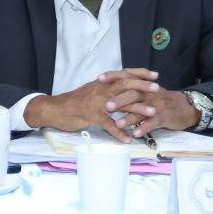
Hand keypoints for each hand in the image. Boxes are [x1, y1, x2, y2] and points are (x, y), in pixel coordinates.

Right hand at [23, 69, 164, 141]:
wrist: (54, 109)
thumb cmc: (73, 102)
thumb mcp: (91, 91)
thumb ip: (106, 90)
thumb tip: (120, 90)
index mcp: (102, 84)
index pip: (123, 74)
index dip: (139, 73)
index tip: (155, 75)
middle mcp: (101, 90)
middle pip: (125, 84)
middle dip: (143, 86)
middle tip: (158, 88)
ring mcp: (97, 103)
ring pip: (122, 104)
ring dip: (139, 109)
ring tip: (153, 113)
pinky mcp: (92, 116)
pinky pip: (109, 125)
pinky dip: (119, 132)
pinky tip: (128, 139)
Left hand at [98, 69, 200, 136]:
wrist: (186, 107)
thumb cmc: (161, 100)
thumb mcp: (147, 92)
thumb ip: (131, 89)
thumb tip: (110, 88)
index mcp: (143, 86)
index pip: (127, 78)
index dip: (114, 77)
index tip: (99, 78)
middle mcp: (149, 93)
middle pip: (133, 94)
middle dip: (119, 100)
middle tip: (107, 106)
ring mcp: (157, 105)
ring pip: (141, 110)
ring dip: (129, 118)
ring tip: (117, 124)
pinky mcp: (164, 117)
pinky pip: (153, 123)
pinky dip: (144, 128)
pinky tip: (135, 134)